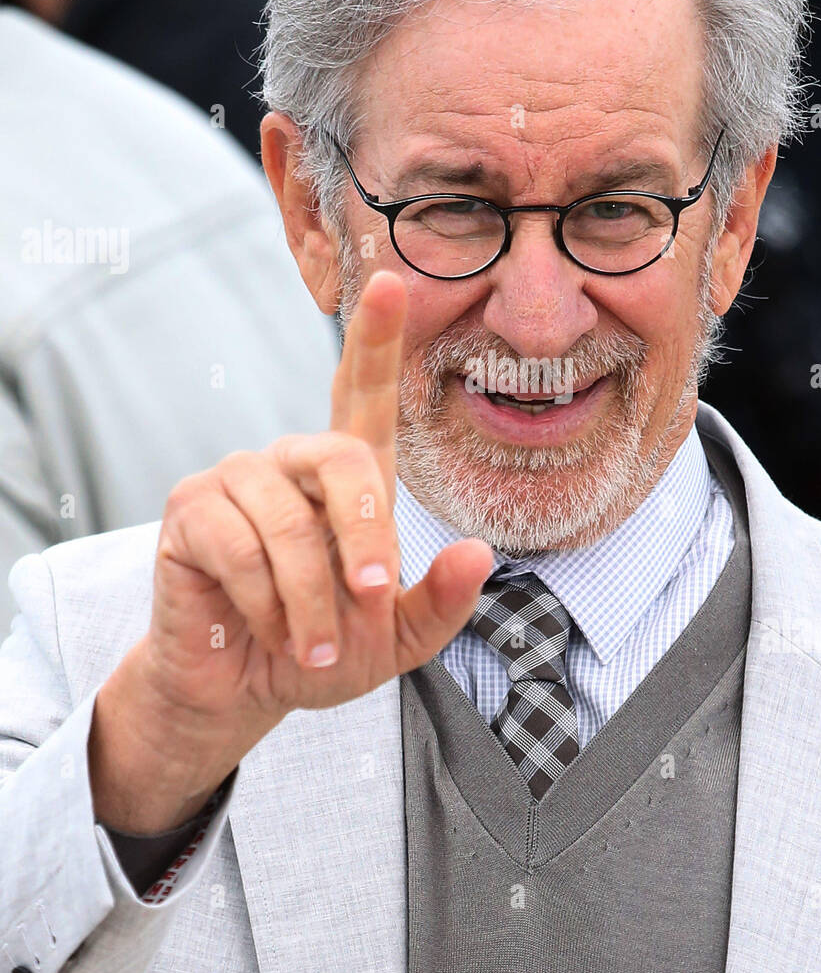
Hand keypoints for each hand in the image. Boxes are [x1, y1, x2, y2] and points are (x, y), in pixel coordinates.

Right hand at [89, 271, 493, 831]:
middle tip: (371, 596)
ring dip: (309, 598)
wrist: (244, 691)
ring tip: (312, 645)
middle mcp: (292, 462)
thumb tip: (480, 555)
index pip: (363, 393)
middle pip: (342, 455)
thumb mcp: (397, 641)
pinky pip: (237, 547)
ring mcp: (236, 479)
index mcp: (348, 477)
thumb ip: (440, 602)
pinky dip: (264, 604)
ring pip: (285, 521)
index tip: (389, 281)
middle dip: (365, 532)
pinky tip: (266, 630)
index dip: (375, 339)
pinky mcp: (189, 510)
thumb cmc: (323, 650)